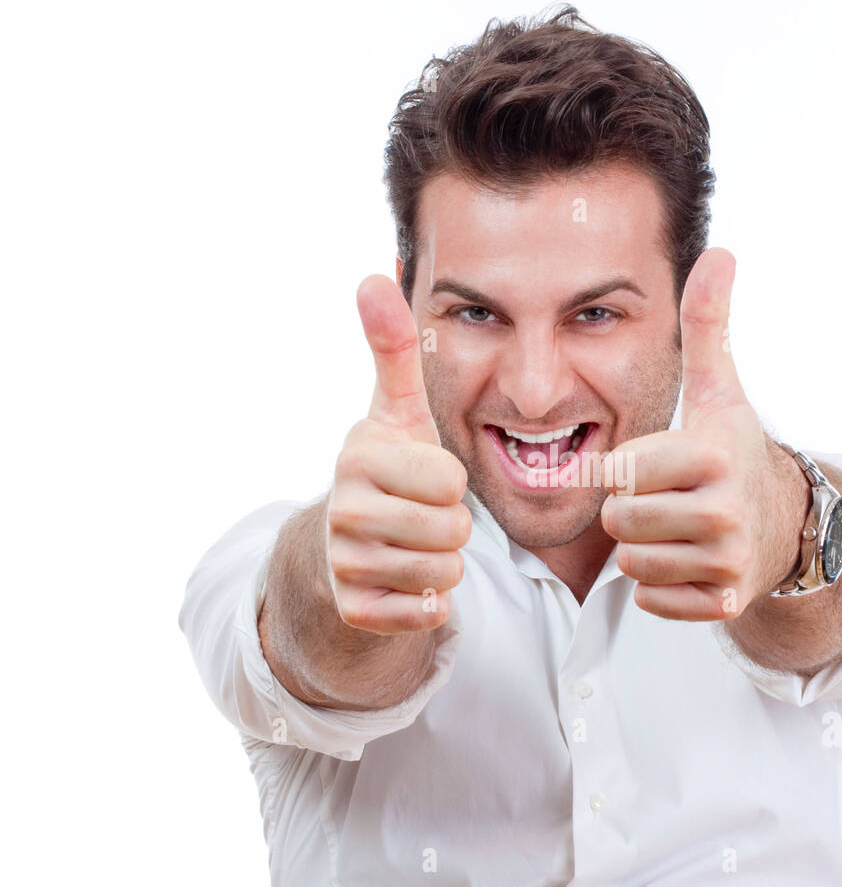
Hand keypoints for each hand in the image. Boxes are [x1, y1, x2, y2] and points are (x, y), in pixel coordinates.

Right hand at [326, 274, 470, 633]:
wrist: (347, 544)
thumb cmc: (390, 468)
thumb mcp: (398, 408)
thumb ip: (395, 346)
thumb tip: (376, 272)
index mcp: (360, 454)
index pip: (449, 479)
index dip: (452, 481)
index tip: (426, 475)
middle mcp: (343, 508)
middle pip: (450, 529)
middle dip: (453, 526)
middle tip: (426, 515)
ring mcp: (344, 562)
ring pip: (442, 572)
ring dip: (444, 563)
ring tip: (417, 544)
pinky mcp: (353, 609)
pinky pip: (423, 614)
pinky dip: (429, 603)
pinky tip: (409, 583)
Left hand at [600, 249, 801, 620]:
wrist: (785, 520)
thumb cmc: (730, 448)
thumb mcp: (717, 387)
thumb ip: (706, 324)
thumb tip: (720, 252)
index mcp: (710, 455)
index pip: (618, 472)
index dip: (624, 467)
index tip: (652, 462)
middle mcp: (723, 511)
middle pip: (619, 522)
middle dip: (628, 510)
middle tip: (660, 497)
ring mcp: (727, 561)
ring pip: (632, 564)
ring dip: (642, 548)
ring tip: (673, 527)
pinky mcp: (725, 602)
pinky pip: (653, 601)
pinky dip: (660, 586)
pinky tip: (684, 559)